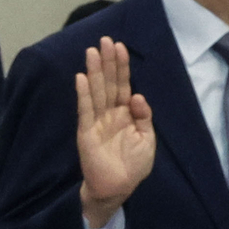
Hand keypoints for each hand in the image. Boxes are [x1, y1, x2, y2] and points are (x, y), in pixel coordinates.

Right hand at [75, 38, 153, 228]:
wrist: (118, 188)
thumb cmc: (133, 166)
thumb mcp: (148, 139)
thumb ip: (144, 116)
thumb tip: (136, 95)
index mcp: (126, 114)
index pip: (122, 85)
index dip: (121, 67)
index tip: (120, 46)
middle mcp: (110, 114)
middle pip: (108, 83)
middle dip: (107, 62)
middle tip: (105, 40)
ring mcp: (97, 122)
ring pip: (96, 92)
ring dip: (93, 72)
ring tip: (92, 52)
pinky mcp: (86, 133)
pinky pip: (85, 110)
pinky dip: (83, 95)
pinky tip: (80, 78)